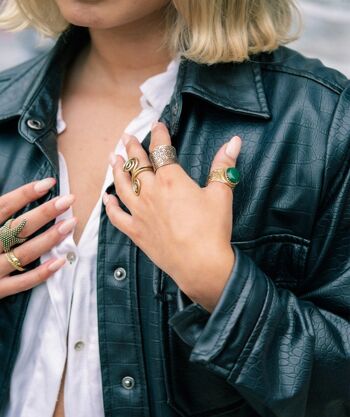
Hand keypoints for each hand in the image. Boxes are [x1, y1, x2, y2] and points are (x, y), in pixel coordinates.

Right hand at [0, 178, 76, 298]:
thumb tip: (12, 199)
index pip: (3, 207)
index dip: (25, 194)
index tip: (49, 183)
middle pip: (18, 228)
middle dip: (45, 213)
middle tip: (68, 200)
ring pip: (24, 253)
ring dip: (49, 239)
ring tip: (71, 223)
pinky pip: (21, 283)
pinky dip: (41, 273)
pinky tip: (60, 261)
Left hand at [104, 122, 241, 311]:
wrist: (200, 264)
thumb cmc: (212, 229)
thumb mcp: (221, 194)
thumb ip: (223, 166)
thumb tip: (233, 142)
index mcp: (171, 180)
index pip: (162, 150)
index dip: (160, 135)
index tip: (157, 125)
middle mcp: (150, 192)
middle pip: (137, 165)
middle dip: (132, 148)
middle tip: (126, 136)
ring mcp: (140, 212)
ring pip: (122, 186)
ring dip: (117, 170)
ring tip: (113, 158)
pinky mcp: (136, 232)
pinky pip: (117, 216)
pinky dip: (110, 206)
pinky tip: (107, 198)